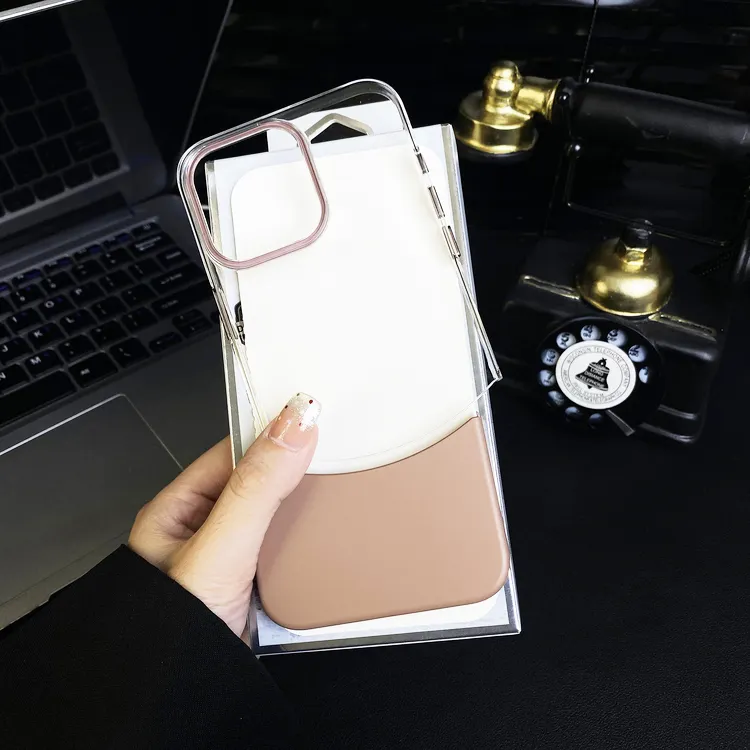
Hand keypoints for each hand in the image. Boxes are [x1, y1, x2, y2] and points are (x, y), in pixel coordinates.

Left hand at [129, 393, 320, 637]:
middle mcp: (206, 533)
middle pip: (260, 484)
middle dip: (297, 474)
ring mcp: (233, 562)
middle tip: (338, 454)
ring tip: (341, 494)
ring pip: (279, 520)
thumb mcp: (220, 548)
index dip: (272, 432)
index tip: (311, 416)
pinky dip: (312, 548)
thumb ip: (255, 487)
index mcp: (179, 510)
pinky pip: (289, 555)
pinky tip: (330, 542)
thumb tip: (291, 427)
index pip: (233, 452)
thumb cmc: (170, 635)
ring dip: (307, 514)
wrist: (182, 708)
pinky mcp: (257, 590)